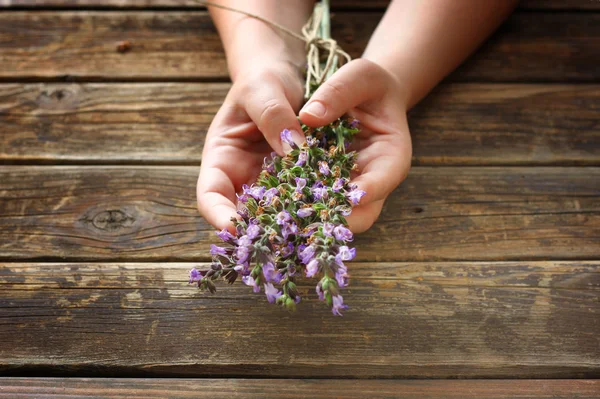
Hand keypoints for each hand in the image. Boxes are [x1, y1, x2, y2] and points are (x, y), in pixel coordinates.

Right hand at [197, 61, 305, 231]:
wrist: (288, 77)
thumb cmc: (263, 78)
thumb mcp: (262, 88)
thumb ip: (272, 115)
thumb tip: (294, 149)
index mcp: (221, 159)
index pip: (210, 195)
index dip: (218, 214)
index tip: (233, 226)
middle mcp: (244, 179)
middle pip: (245, 215)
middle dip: (260, 231)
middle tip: (280, 242)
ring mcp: (273, 185)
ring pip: (279, 214)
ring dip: (294, 225)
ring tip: (312, 234)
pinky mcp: (301, 183)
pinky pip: (307, 200)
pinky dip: (317, 207)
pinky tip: (335, 212)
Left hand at [300, 59, 411, 232]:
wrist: (362, 95)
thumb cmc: (367, 84)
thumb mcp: (358, 76)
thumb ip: (338, 93)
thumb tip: (308, 117)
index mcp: (391, 156)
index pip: (384, 179)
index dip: (369, 189)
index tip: (349, 194)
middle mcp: (373, 181)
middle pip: (362, 213)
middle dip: (337, 218)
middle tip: (306, 217)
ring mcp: (349, 189)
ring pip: (336, 216)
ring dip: (312, 219)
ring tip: (285, 219)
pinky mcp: (327, 189)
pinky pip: (314, 205)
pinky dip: (297, 208)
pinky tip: (273, 208)